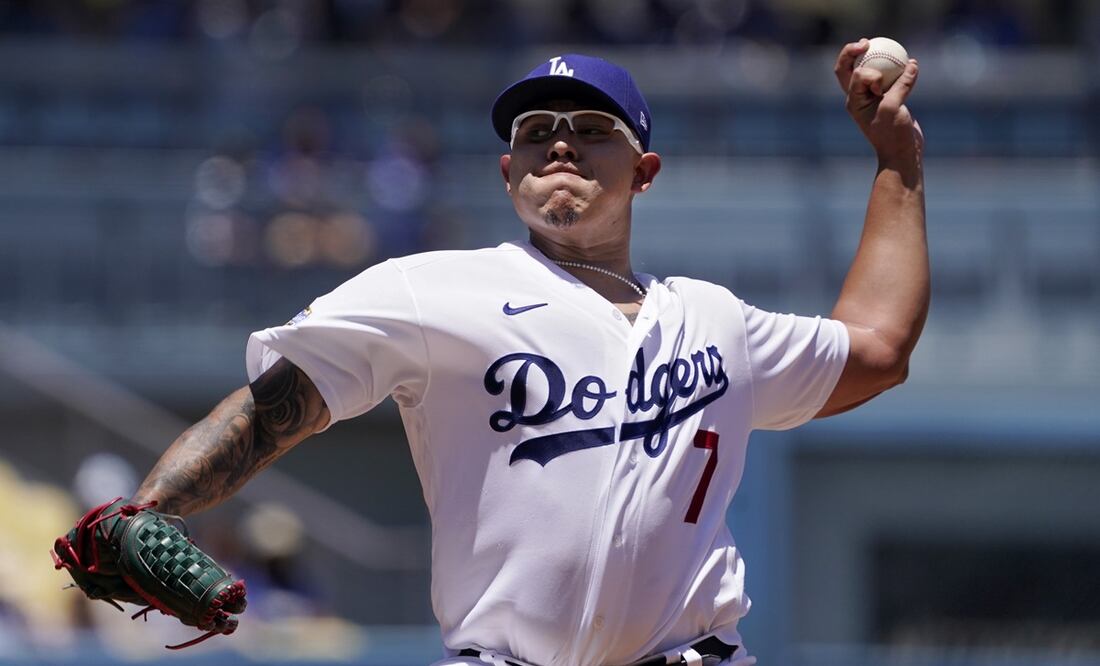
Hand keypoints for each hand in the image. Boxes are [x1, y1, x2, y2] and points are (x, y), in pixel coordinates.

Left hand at [834, 38, 923, 165]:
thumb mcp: (893, 108)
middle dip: (854, 52)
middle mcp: (860, 96)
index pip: (853, 74)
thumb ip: (900, 85)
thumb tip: (912, 63)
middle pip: (851, 68)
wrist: (902, 154)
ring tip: (892, 48)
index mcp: (854, 100)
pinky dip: (902, 70)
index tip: (879, 85)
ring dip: (881, 59)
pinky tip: (912, 63)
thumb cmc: (892, 134)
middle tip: (866, 41)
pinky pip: (893, 78)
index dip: (867, 72)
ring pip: (874, 70)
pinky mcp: (891, 99)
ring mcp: (875, 97)